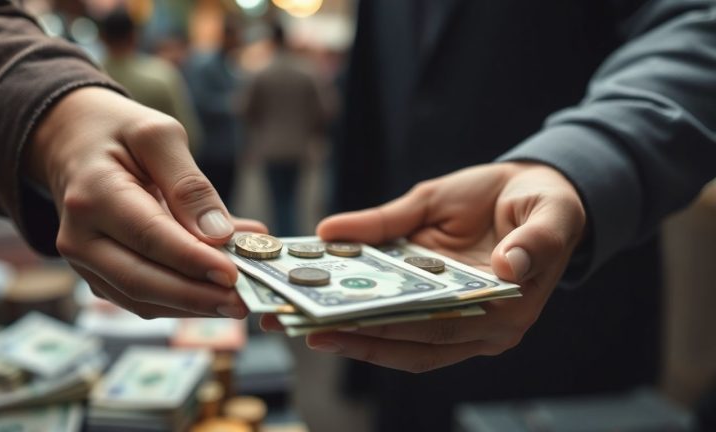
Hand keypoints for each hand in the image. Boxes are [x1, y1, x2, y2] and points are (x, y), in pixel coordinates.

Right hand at [26, 87, 265, 318]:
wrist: (74, 144)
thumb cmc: (119, 134)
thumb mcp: (158, 136)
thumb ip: (189, 184)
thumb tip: (219, 233)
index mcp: (93, 195)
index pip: (149, 237)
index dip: (192, 260)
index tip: (233, 274)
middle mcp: (80, 237)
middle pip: (141, 281)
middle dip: (196, 297)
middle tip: (243, 302)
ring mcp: (85, 263)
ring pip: (141, 301)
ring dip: (192, 306)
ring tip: (238, 300)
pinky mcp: (100, 277)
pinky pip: (142, 300)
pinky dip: (182, 301)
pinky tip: (217, 291)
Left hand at [263, 162, 585, 371]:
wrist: (544, 199)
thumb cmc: (543, 205)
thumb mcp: (539, 212)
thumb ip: (519, 238)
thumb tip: (499, 259)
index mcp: (510, 309)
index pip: (440, 330)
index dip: (389, 330)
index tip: (341, 324)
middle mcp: (483, 327)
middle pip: (411, 344)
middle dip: (355, 338)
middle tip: (300, 326)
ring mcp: (462, 320)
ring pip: (402, 340)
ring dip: (352, 333)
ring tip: (297, 320)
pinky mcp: (445, 302)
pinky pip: (402, 316)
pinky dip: (366, 312)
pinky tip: (328, 298)